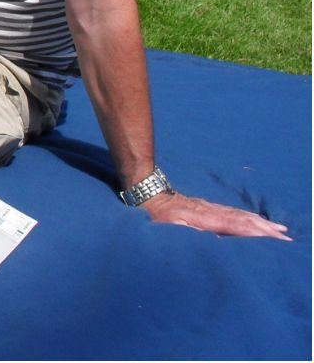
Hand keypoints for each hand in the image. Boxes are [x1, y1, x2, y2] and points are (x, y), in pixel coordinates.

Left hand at [142, 190, 290, 239]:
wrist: (146, 191)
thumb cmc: (154, 213)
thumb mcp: (167, 226)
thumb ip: (189, 233)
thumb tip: (213, 240)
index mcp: (203, 217)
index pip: (234, 225)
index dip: (254, 232)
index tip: (273, 238)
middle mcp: (210, 211)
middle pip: (243, 219)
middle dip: (265, 228)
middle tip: (286, 237)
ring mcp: (209, 208)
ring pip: (240, 215)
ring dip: (260, 223)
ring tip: (279, 229)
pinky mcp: (207, 208)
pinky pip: (233, 213)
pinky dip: (248, 218)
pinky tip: (256, 221)